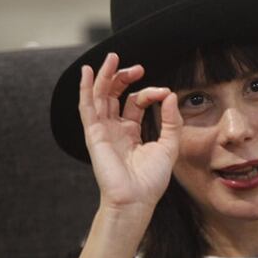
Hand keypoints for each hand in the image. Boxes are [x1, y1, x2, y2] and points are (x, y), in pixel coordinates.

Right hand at [78, 52, 182, 212]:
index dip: (149, 93)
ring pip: (99, 96)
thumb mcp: (169, 146)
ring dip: (105, 76)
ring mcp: (103, 130)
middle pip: (114, 95)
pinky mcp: (94, 134)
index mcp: (130, 132)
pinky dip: (86, 89)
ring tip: (112, 58)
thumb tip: (170, 96)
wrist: (136, 199)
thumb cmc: (151, 180)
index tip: (164, 94)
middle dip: (124, 78)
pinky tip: (89, 72)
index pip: (135, 102)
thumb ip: (171, 121)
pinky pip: (86, 108)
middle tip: (137, 68)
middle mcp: (114, 129)